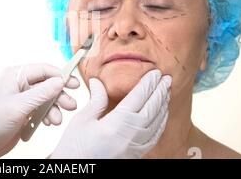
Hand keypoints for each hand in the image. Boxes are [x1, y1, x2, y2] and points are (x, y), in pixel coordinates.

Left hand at [0, 63, 79, 157]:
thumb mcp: (19, 107)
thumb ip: (41, 93)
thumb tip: (60, 81)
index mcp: (13, 75)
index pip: (42, 69)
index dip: (59, 75)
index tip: (74, 84)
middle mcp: (18, 84)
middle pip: (47, 84)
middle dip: (59, 95)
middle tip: (71, 106)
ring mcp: (21, 98)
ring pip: (46, 98)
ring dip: (54, 109)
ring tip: (56, 121)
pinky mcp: (24, 111)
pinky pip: (41, 109)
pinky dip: (47, 115)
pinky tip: (48, 123)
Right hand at [50, 69, 170, 158]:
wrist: (78, 172)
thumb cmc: (74, 148)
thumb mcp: (82, 120)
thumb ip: (96, 100)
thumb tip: (99, 82)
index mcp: (116, 124)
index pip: (138, 98)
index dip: (148, 83)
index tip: (155, 72)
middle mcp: (130, 136)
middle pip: (152, 109)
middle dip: (160, 92)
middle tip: (166, 78)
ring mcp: (135, 147)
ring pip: (157, 123)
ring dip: (163, 106)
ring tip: (166, 92)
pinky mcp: (136, 155)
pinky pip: (154, 137)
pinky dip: (161, 123)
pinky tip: (161, 115)